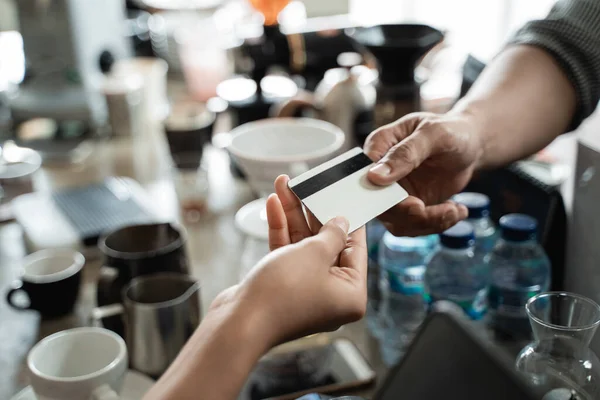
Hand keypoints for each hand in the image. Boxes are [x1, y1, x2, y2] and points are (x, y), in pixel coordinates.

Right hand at [225, 175, 366, 345]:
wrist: (240, 322)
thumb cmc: (283, 292)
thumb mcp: (314, 253)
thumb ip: (331, 234)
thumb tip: (341, 223)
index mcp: (351, 294)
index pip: (356, 249)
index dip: (349, 220)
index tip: (345, 198)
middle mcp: (331, 295)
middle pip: (327, 245)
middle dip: (313, 212)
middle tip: (310, 186)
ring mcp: (305, 291)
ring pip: (304, 246)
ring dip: (293, 215)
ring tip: (285, 186)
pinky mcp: (282, 287)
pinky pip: (287, 254)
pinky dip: (281, 231)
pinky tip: (273, 205)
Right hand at [364, 111, 477, 235]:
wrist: (470, 143)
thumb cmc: (450, 130)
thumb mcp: (432, 134)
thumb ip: (406, 153)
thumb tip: (375, 176)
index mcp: (379, 147)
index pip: (367, 178)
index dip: (384, 196)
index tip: (414, 203)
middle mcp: (381, 173)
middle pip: (381, 206)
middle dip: (412, 215)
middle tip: (443, 211)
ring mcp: (394, 192)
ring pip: (398, 222)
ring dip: (428, 223)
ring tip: (454, 210)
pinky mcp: (408, 206)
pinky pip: (414, 225)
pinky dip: (437, 224)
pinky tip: (456, 211)